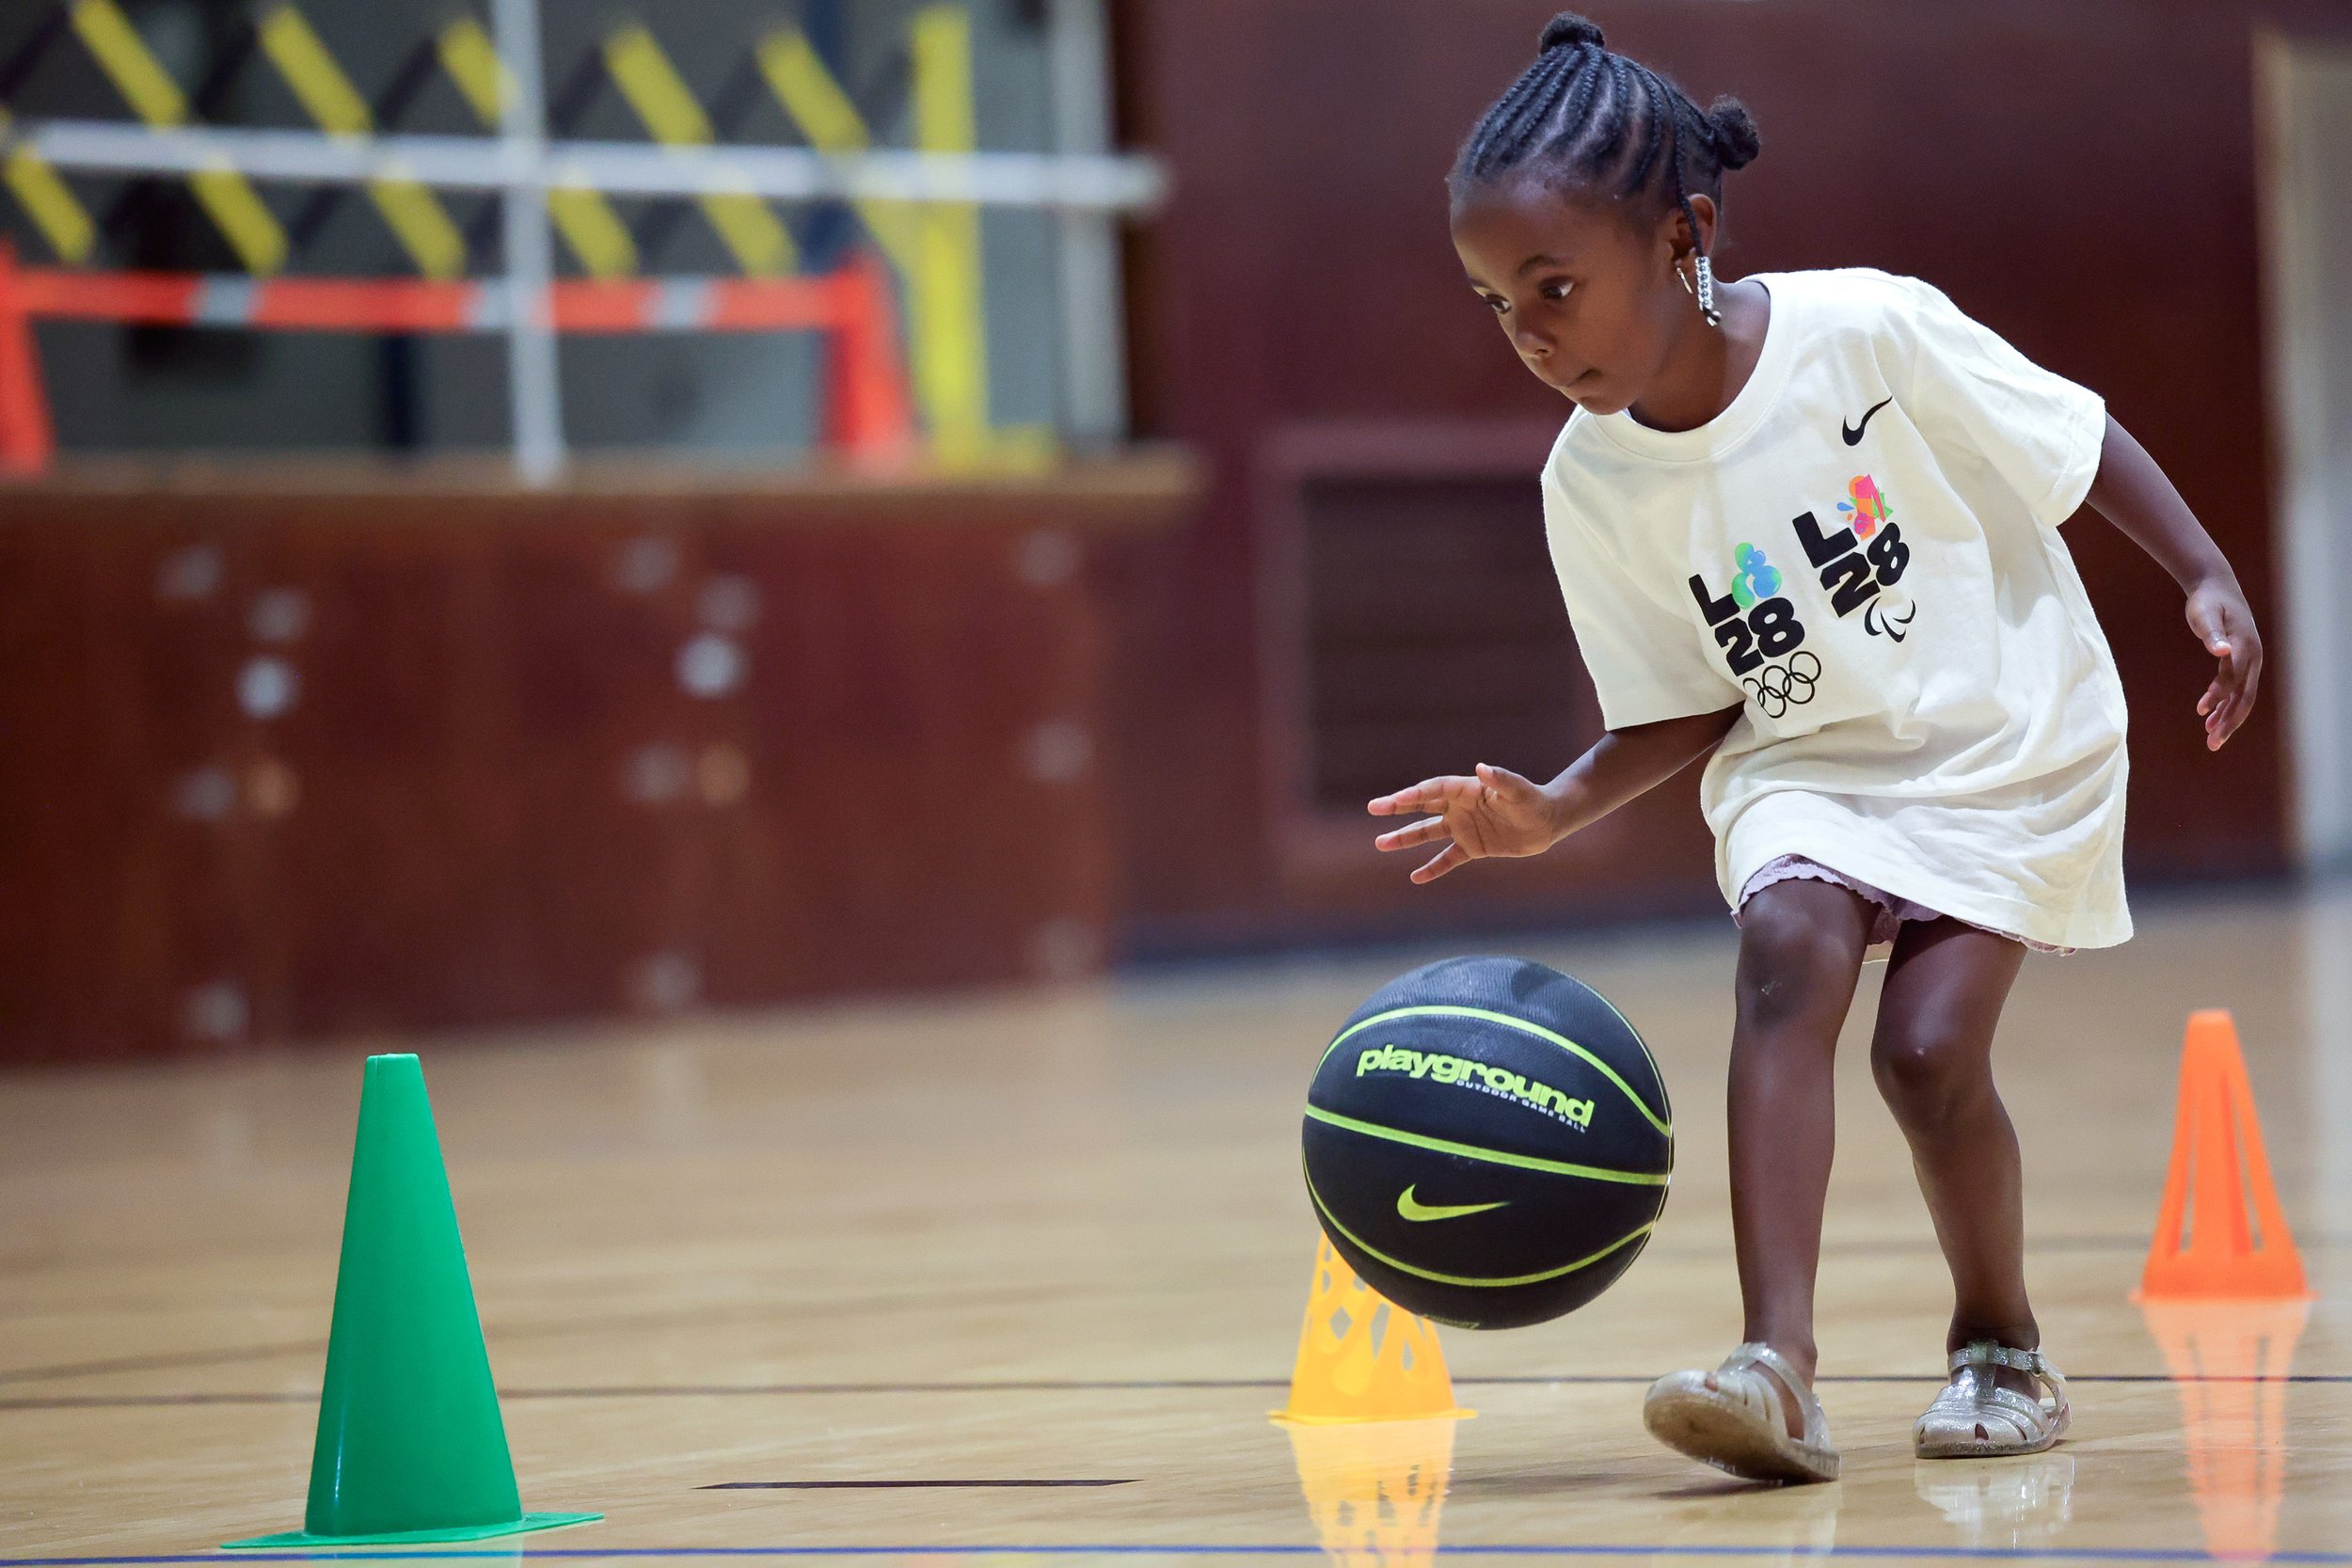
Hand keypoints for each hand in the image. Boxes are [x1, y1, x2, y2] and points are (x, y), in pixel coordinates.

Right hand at [1367, 763, 1558, 883]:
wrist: (1548, 822)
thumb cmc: (1534, 801)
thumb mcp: (1519, 791)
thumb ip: (1501, 780)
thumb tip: (1482, 768)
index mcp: (1467, 790)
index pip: (1434, 790)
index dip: (1414, 794)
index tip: (1395, 801)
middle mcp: (1460, 807)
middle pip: (1422, 806)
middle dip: (1397, 808)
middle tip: (1374, 808)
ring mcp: (1464, 827)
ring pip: (1427, 832)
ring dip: (1405, 838)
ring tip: (1380, 844)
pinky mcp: (1472, 847)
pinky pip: (1447, 859)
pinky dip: (1433, 868)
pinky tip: (1415, 878)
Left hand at [2186, 578, 2261, 751]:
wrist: (2215, 587)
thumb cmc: (2207, 600)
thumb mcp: (2204, 614)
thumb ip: (2212, 634)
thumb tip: (2221, 651)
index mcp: (2244, 647)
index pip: (2236, 682)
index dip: (2223, 702)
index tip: (2205, 719)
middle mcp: (2251, 656)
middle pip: (2244, 696)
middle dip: (2230, 721)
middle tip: (2212, 743)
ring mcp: (2248, 659)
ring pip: (2241, 695)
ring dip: (2226, 716)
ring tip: (2210, 737)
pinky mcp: (2240, 659)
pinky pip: (2235, 686)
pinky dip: (2222, 701)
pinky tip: (2207, 713)